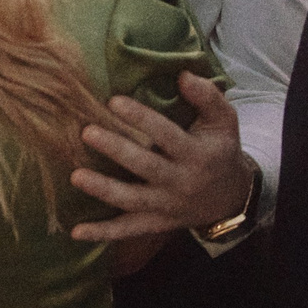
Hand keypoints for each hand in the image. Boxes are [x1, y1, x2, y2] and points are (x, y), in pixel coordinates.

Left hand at [69, 72, 251, 240]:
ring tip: (76, 176)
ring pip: (132, 201)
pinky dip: (103, 233)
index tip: (114, 101)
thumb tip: (184, 74)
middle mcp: (181, 182)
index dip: (142, 119)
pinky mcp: (156, 223)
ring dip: (104, 190)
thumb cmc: (219, 150)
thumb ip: (208, 97)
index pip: (167, 135)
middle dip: (116, 151)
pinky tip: (76, 232)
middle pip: (146, 167)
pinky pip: (128, 230)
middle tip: (87, 132)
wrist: (232, 198)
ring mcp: (166, 206)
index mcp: (197, 155)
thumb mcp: (224, 122)